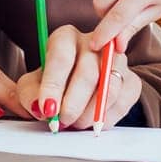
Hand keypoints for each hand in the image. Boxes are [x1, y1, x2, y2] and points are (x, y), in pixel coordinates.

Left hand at [15, 25, 140, 130]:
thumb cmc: (53, 86)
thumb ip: (29, 94)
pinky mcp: (131, 81)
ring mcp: (116, 60)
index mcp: (65, 37)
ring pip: (109, 88)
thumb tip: (40, 106)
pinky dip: (104, 118)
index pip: (61, 57)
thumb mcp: (32, 87)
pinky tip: (91, 121)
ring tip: (75, 123)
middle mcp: (94, 43)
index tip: (47, 109)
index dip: (53, 86)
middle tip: (62, 121)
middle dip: (73, 104)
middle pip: (88, 72)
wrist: (77, 92)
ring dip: (89, 113)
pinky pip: (122, 102)